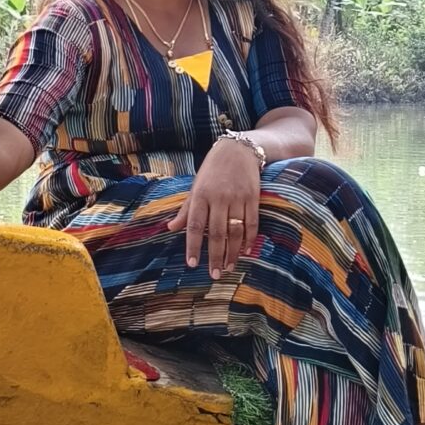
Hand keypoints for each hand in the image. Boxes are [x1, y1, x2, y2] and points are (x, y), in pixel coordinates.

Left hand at [168, 138, 260, 278]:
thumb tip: (170, 228)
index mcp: (200, 195)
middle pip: (217, 233)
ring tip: (228, 267)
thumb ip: (186, 210)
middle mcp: (219, 198)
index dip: (193, 246)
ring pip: (236, 231)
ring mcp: (237, 198)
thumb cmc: (212, 170)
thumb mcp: (195, 186)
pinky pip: (252, 222)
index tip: (192, 264)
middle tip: (214, 274)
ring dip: (233, 252)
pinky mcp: (253, 197)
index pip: (195, 226)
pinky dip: (250, 239)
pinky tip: (246, 251)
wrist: (238, 149)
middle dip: (215, 256)